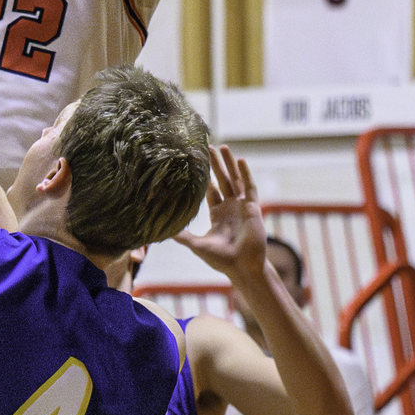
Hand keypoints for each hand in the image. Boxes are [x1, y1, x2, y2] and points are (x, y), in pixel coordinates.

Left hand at [175, 145, 265, 286]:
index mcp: (218, 214)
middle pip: (222, 180)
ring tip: (223, 147)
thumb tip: (162, 231)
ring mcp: (241, 207)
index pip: (210, 191)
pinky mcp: (252, 208)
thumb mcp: (197, 245)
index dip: (204, 178)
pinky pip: (249, 187)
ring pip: (235, 179)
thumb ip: (182, 236)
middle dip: (215, 165)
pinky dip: (245, 173)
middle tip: (207, 147)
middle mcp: (230, 208)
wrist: (242, 267)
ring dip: (229, 163)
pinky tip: (240, 160)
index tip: (195, 163)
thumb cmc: (221, 259)